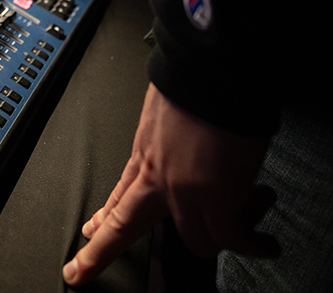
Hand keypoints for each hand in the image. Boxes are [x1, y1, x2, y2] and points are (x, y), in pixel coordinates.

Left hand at [63, 83, 278, 285]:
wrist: (211, 73)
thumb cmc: (193, 83)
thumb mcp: (162, 114)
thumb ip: (167, 137)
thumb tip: (180, 138)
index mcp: (144, 154)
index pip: (119, 194)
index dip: (103, 217)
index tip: (88, 233)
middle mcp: (157, 176)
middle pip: (122, 226)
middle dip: (99, 253)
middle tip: (81, 270)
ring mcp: (183, 191)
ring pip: (192, 241)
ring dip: (215, 242)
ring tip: (241, 240)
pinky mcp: (216, 198)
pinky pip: (231, 238)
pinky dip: (250, 244)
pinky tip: (262, 245)